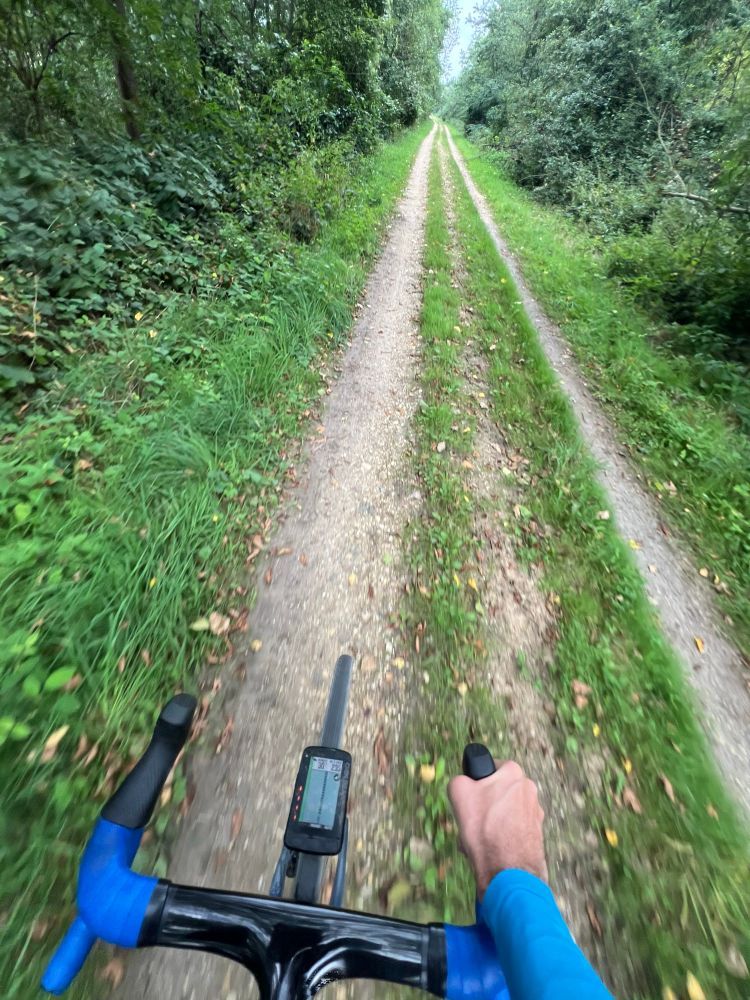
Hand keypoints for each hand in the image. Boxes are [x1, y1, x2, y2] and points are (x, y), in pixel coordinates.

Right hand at [448, 760, 546, 898]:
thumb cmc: (484, 827)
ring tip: (478, 840)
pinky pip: (511, 831)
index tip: (471, 796)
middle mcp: (530, 790)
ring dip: (490, 824)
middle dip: (483, 806)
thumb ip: (459, 779)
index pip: (492, 768)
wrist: (507, 869)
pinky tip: (490, 850)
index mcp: (515, 773)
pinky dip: (500, 838)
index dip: (478, 782)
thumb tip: (463, 784)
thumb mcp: (459, 792)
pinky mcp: (536, 836)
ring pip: (503, 814)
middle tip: (471, 821)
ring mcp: (536, 814)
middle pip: (497, 794)